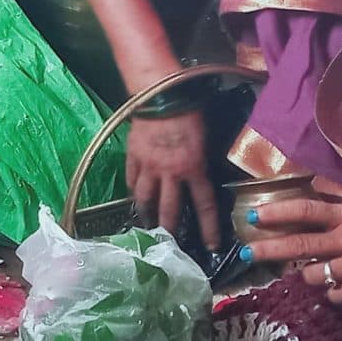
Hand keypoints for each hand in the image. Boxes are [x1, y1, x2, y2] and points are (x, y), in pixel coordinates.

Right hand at [126, 111, 222, 250]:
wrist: (160, 94)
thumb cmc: (189, 112)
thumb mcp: (204, 139)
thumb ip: (201, 162)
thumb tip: (200, 175)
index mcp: (193, 169)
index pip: (204, 205)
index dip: (208, 228)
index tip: (210, 246)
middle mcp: (171, 173)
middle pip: (169, 209)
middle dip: (169, 229)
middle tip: (168, 242)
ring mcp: (149, 166)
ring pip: (145, 198)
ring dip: (146, 212)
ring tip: (145, 222)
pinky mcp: (133, 157)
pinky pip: (131, 178)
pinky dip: (133, 188)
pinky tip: (134, 194)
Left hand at [246, 197, 341, 303]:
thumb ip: (336, 205)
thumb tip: (307, 194)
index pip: (306, 211)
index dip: (277, 213)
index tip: (253, 217)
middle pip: (301, 244)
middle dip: (269, 249)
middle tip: (246, 253)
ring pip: (315, 274)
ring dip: (310, 272)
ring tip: (318, 268)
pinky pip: (335, 294)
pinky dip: (333, 291)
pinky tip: (339, 285)